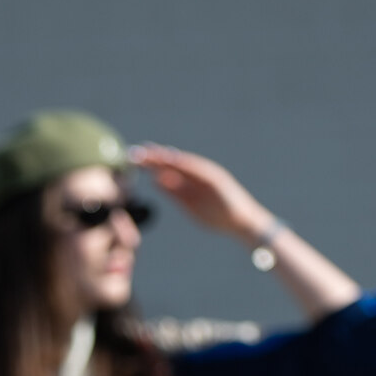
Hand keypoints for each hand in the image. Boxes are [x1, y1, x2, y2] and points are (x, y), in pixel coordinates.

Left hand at [130, 144, 271, 245]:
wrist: (241, 222)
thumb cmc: (217, 216)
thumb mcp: (190, 204)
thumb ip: (175, 191)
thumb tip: (157, 180)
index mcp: (191, 180)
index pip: (168, 168)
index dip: (152, 162)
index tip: (135, 158)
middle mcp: (198, 174)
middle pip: (173, 163)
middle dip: (154, 157)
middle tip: (134, 153)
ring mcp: (207, 175)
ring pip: (183, 164)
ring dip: (166, 159)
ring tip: (148, 154)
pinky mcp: (215, 180)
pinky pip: (197, 171)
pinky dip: (184, 165)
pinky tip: (170, 161)